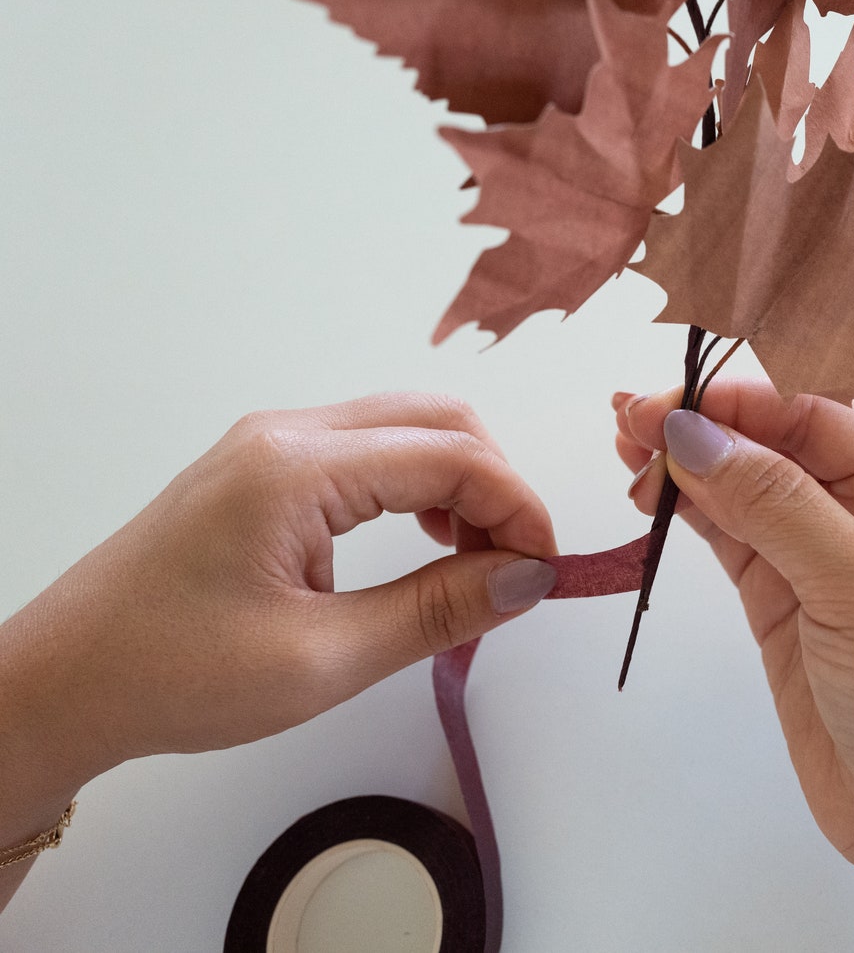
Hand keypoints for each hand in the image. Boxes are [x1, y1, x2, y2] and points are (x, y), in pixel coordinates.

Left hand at [0, 393, 557, 904]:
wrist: (61, 683)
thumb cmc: (172, 675)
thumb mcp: (322, 660)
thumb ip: (437, 610)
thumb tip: (528, 579)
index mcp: (297, 469)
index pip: (452, 456)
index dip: (518, 509)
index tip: (544, 575)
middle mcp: (286, 434)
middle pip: (438, 420)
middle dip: (497, 486)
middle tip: (518, 568)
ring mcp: (270, 444)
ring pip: (407, 427)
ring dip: (461, 482)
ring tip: (477, 562)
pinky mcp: (262, 468)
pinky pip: (369, 450)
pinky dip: (418, 484)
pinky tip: (426, 541)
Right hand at [615, 380, 853, 950]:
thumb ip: (778, 507)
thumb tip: (693, 434)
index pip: (817, 410)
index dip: (739, 400)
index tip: (666, 402)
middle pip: (773, 439)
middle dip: (703, 424)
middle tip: (625, 420)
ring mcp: (822, 555)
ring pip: (743, 485)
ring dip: (686, 463)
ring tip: (622, 447)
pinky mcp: (784, 601)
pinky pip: (731, 537)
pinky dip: (690, 512)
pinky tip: (651, 490)